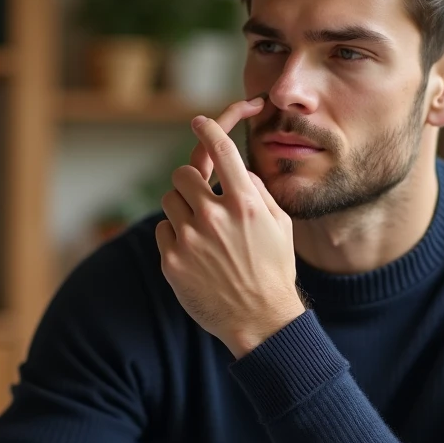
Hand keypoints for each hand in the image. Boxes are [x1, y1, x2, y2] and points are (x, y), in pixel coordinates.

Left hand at [156, 106, 304, 358]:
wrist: (259, 320)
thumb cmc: (273, 270)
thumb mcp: (280, 225)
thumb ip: (257, 192)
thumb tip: (238, 170)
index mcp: (245, 204)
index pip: (222, 151)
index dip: (209, 129)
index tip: (199, 122)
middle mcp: (215, 217)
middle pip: (183, 173)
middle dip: (191, 181)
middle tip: (203, 199)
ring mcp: (190, 238)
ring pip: (170, 199)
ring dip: (182, 208)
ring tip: (202, 231)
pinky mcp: (171, 259)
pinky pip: (163, 228)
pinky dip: (175, 235)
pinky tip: (195, 254)